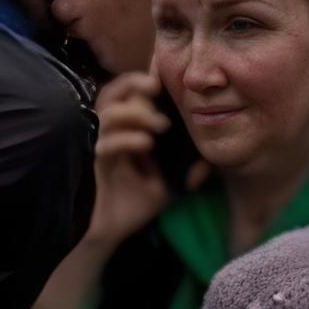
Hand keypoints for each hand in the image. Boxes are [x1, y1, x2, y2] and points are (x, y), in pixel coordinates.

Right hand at [86, 72, 189, 246]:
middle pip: (111, 92)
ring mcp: (103, 146)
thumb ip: (190, 167)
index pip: (128, 93)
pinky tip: (146, 144)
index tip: (163, 80)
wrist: (116, 228)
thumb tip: (210, 161)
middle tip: (156, 88)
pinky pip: (106, 144)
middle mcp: (112, 132)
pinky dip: (126, 139)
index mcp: (129, 129)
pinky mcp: (98, 164)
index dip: (142, 80)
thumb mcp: (172, 180)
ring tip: (160, 126)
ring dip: (135, 113)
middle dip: (134, 83)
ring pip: (108, 113)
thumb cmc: (140, 199)